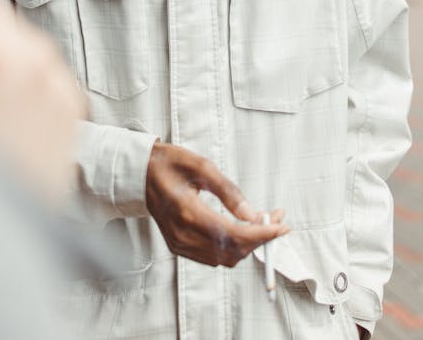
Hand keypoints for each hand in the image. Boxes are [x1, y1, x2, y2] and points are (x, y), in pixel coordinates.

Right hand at [145, 142, 288, 267]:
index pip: (234, 234)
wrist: (140, 173)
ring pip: (225, 258)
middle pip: (232, 251)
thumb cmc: (168, 164)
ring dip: (248, 245)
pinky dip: (233, 248)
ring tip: (262, 223)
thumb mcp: (201, 165)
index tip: (281, 226)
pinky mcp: (179, 246)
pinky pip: (213, 257)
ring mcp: (180, 244)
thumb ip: (228, 191)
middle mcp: (183, 234)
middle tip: (276, 219)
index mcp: (187, 211)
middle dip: (260, 238)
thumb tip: (251, 214)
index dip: (262, 234)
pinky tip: (241, 230)